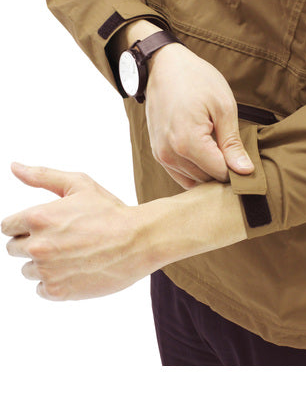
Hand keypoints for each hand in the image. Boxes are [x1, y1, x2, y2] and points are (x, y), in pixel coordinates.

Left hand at [1, 163, 150, 300]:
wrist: (140, 240)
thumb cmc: (112, 211)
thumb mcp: (80, 185)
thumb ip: (43, 176)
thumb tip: (14, 167)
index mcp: (38, 217)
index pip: (7, 226)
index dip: (26, 225)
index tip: (48, 226)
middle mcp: (37, 245)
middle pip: (13, 249)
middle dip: (33, 242)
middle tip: (64, 239)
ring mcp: (47, 270)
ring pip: (28, 270)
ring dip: (44, 263)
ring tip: (73, 254)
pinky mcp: (58, 291)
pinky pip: (41, 289)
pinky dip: (55, 281)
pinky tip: (76, 268)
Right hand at [145, 42, 254, 189]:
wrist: (164, 66)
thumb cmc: (197, 80)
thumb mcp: (224, 108)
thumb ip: (233, 144)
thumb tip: (245, 171)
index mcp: (187, 142)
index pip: (220, 173)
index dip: (238, 168)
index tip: (246, 157)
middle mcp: (169, 154)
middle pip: (207, 179)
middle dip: (224, 169)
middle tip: (234, 149)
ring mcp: (160, 156)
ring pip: (194, 180)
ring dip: (209, 171)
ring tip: (219, 147)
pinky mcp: (158, 154)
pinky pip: (181, 175)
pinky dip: (196, 170)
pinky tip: (206, 153)